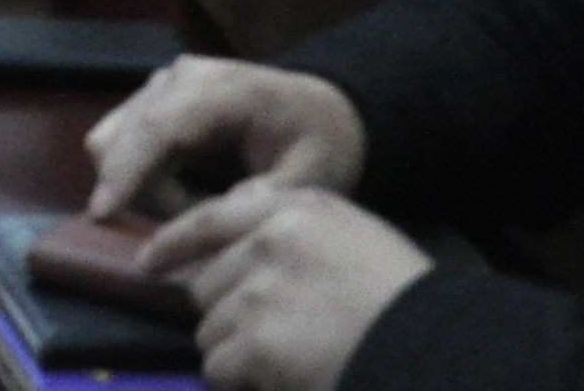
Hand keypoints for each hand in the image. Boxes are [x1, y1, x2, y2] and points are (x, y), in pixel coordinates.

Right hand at [85, 57, 367, 225]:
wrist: (322, 111)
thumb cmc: (321, 143)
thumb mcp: (315, 175)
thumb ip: (270, 196)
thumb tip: (219, 212)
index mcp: (222, 90)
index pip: (156, 126)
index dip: (126, 169)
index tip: (102, 213)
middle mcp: (180, 78)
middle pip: (120, 136)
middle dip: (142, 192)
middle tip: (199, 222)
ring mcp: (162, 85)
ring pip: (112, 140)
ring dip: (140, 186)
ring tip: (198, 205)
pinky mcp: (154, 100)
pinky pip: (123, 142)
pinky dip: (141, 177)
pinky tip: (186, 192)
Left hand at [143, 184, 430, 390]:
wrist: (434, 349)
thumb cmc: (404, 303)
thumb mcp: (355, 239)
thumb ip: (293, 230)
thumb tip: (233, 227)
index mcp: (296, 209)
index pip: (213, 217)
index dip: (174, 243)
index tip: (149, 262)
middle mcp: (269, 240)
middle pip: (207, 283)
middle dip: (228, 314)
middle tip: (274, 337)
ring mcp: (258, 290)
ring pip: (209, 328)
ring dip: (237, 351)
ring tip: (288, 359)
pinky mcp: (255, 340)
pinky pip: (218, 366)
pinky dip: (242, 380)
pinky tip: (280, 379)